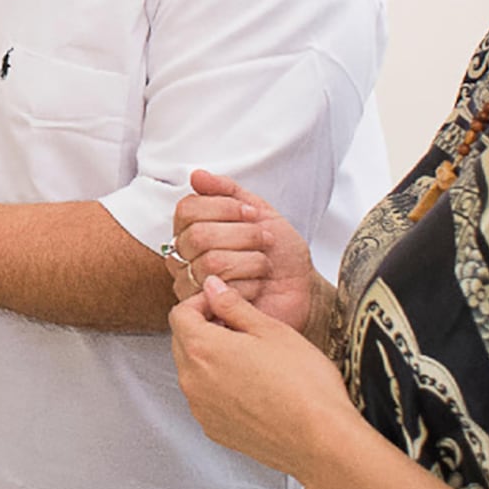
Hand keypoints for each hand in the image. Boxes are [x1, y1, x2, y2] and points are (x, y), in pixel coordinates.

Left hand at [169, 275, 363, 482]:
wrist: (321, 440)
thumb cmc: (304, 387)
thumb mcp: (271, 330)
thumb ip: (234, 306)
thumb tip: (214, 288)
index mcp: (203, 349)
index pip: (180, 314)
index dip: (200, 302)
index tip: (222, 303)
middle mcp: (193, 381)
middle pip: (182, 342)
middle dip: (203, 329)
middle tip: (239, 328)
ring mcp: (202, 409)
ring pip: (193, 372)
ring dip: (210, 359)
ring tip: (250, 358)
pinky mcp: (214, 430)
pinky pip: (206, 399)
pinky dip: (218, 388)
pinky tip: (252, 386)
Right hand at [171, 169, 329, 338]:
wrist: (302, 290)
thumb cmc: (281, 254)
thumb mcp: (260, 212)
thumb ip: (228, 191)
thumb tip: (196, 175)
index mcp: (194, 230)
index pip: (187, 209)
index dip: (223, 208)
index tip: (252, 214)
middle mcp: (186, 258)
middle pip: (198, 235)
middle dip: (243, 235)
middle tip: (265, 241)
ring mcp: (193, 286)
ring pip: (211, 262)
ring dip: (251, 261)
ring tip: (264, 267)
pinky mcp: (207, 312)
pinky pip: (221, 291)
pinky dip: (251, 286)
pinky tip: (257, 289)